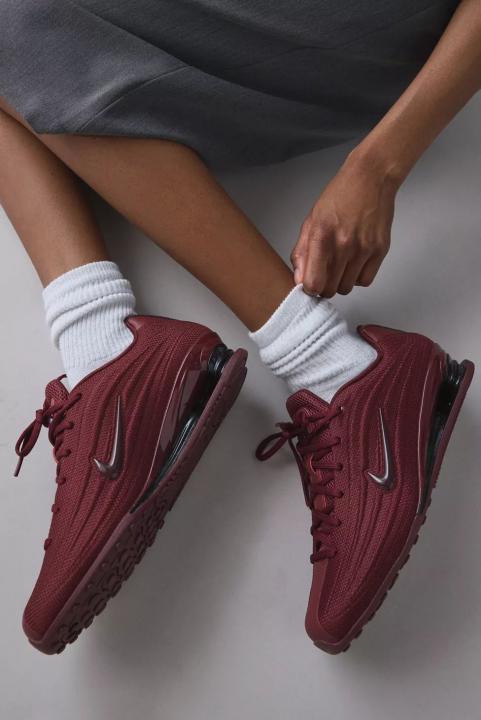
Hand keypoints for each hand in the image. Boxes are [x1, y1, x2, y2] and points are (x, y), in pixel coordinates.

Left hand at [291, 149, 398, 296]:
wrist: (371, 178)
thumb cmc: (339, 196)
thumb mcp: (312, 220)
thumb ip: (302, 252)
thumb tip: (299, 280)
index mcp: (321, 236)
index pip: (313, 283)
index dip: (310, 288)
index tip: (310, 283)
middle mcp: (343, 244)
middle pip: (330, 289)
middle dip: (325, 286)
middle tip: (325, 273)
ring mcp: (364, 248)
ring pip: (347, 288)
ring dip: (341, 281)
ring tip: (341, 264)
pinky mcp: (380, 250)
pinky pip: (365, 280)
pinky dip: (358, 277)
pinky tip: (355, 262)